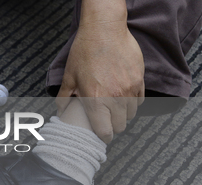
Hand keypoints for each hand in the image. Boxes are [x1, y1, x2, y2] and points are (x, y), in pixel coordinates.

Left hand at [57, 19, 144, 142]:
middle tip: (106, 121)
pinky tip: (124, 97)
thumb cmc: (85, 52)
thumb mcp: (69, 76)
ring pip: (131, 114)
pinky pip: (140, 100)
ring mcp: (130, 89)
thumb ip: (64, 98)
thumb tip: (61, 112)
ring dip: (123, 115)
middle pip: (120, 125)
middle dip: (113, 126)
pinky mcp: (140, 80)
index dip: (103, 136)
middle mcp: (115, 98)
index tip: (102, 136)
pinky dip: (133, 102)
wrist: (105, 30)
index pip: (105, 131)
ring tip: (114, 108)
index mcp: (95, 100)